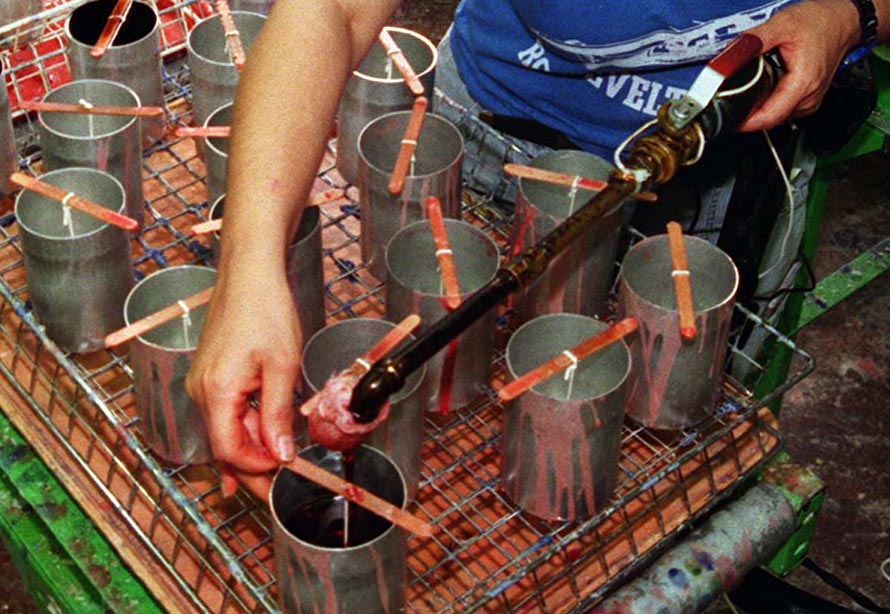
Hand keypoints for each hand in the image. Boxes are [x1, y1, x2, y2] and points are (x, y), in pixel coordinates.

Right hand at [186, 268, 302, 496]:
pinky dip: (241, 431)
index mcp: (216, 392)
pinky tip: (250, 453)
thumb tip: (279, 456)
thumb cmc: (266, 311)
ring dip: (249, 449)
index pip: (230, 449)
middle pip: (224, 445)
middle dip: (251, 469)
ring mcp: (202, 383)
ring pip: (225, 430)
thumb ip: (277, 415)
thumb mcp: (282, 367)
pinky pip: (224, 413)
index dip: (257, 468)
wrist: (249, 274)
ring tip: (272, 473)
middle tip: (277, 491)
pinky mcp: (210, 375)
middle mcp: (200, 391)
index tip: (284, 476)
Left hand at [738, 0, 860, 130]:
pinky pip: (782, 109)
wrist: (842, 21)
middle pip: (769, 118)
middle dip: (748, 110)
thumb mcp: (781, 25)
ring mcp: (809, 102)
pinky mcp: (807, 100)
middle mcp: (808, 98)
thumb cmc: (820, 22)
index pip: (769, 117)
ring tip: (752, 85)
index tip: (727, 118)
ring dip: (759, 105)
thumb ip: (753, 42)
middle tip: (732, 94)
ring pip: (775, 115)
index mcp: (803, 83)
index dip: (745, 122)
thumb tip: (728, 57)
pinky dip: (770, 100)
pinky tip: (766, 85)